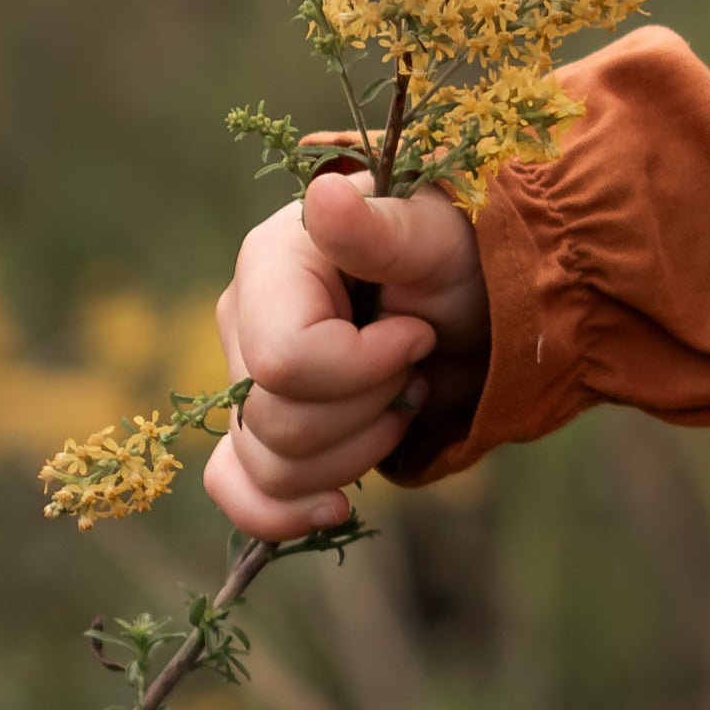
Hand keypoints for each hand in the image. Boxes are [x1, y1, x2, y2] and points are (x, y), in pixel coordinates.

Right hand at [204, 171, 491, 541]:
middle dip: (369, 411)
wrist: (472, 302)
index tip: (416, 334)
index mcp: (269, 264)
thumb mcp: (436, 237)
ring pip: (268, 467)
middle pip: (278, 425)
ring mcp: (243, 379)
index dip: (365, 369)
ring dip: (354, 453)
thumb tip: (324, 198)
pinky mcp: (257, 425)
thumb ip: (379, 230)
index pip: (286, 363)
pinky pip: (237, 488)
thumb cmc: (457, 255)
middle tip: (415, 366)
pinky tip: (335, 507)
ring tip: (399, 401)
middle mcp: (242, 322)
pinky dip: (283, 511)